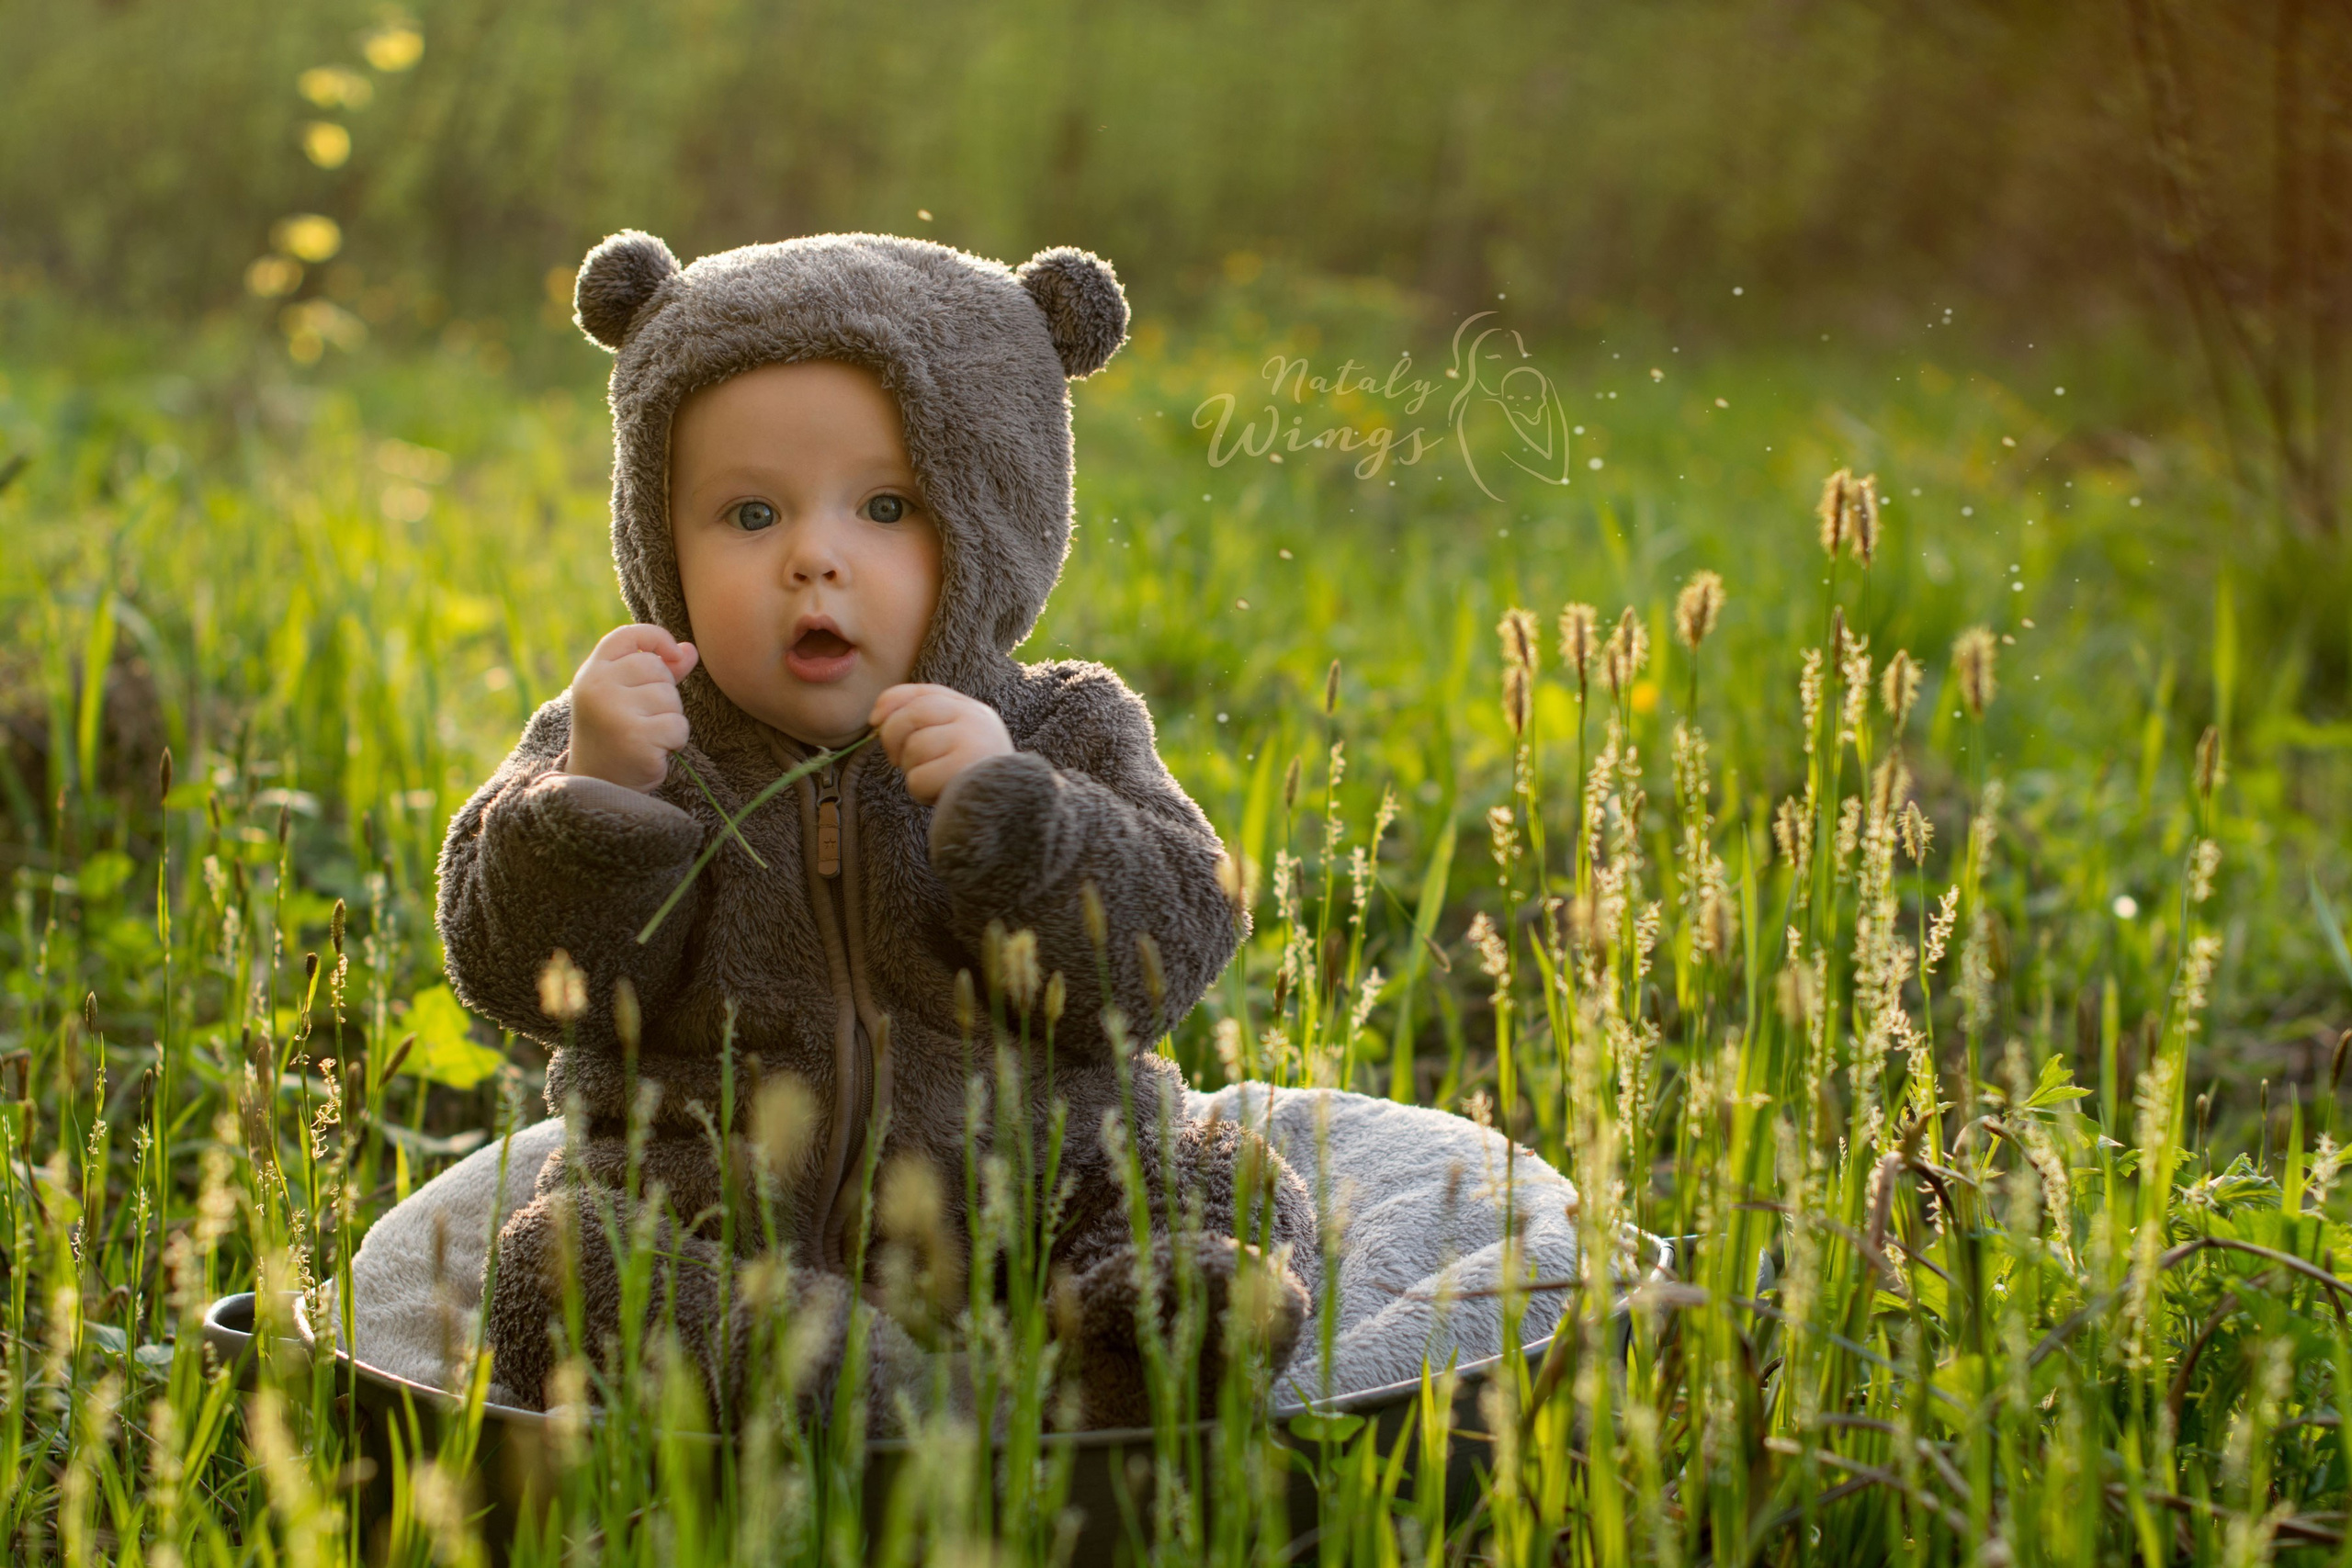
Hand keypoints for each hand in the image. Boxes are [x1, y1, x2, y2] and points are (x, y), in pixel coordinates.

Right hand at [566, 624, 698, 791]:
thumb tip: (689, 649)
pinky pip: (678, 726)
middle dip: (664, 693)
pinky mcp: (634, 738)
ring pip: (671, 698)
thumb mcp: (628, 695)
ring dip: (670, 719)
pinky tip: (653, 751)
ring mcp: (614, 712)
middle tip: (644, 718)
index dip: (656, 638)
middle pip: (658, 668)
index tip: (673, 653)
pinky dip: (675, 740)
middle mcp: (597, 687)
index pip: (628, 635)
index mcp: (592, 672)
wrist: (599, 783)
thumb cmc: (617, 733)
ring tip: (647, 735)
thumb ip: (659, 670)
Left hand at [870, 684, 1013, 804]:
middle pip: (913, 714)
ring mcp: (974, 741)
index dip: (892, 702)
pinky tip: (938, 796)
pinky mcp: (966, 770)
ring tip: (933, 781)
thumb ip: (923, 723)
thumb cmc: (969, 779)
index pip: (924, 692)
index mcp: (972, 710)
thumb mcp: (951, 742)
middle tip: (898, 760)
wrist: (1011, 812)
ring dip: (912, 770)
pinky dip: (919, 792)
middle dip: (892, 738)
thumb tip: (876, 718)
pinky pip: (918, 778)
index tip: (874, 720)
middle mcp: (976, 719)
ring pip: (914, 748)